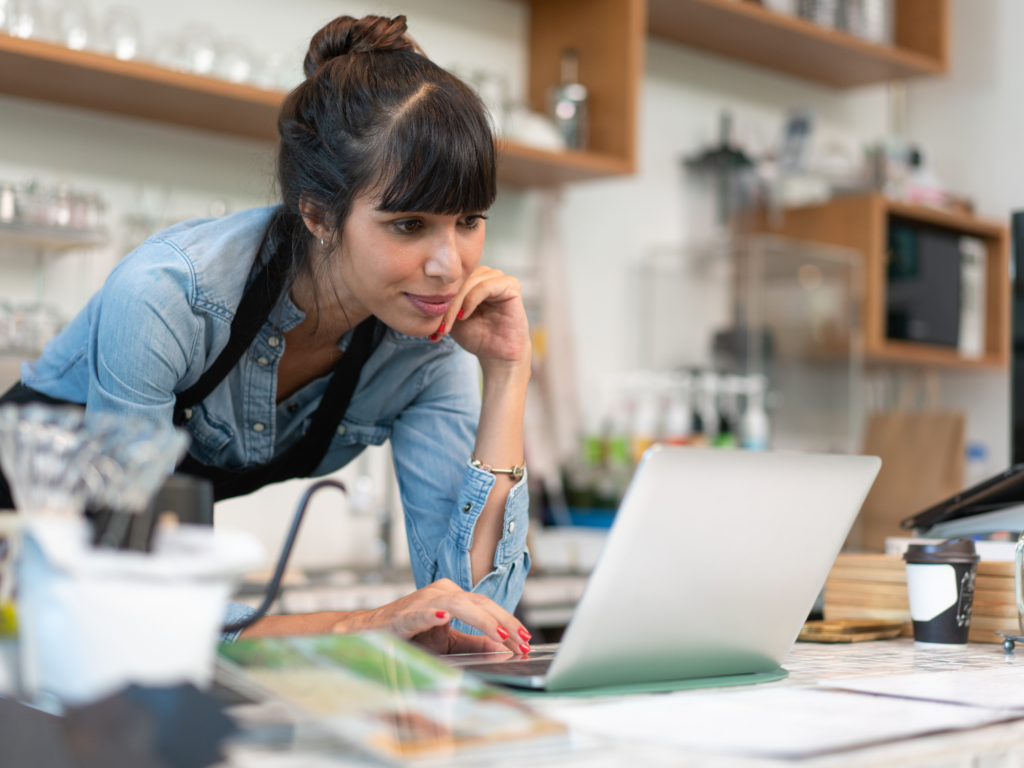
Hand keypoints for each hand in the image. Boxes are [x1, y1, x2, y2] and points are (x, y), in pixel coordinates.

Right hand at [341, 578, 531, 654]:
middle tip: (523, 642)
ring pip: (459, 604)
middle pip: (480, 603)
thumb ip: (473, 642)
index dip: (509, 621)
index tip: (526, 640)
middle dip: (505, 623)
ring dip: (483, 621)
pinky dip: (432, 614)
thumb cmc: (409, 635)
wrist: (368, 633)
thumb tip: (502, 646)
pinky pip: (421, 612)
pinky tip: (443, 619)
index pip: (488, 606)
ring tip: (501, 635)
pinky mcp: (404, 614)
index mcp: (452, 596)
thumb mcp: (448, 641)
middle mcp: (440, 592)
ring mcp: (422, 600)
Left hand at [433, 266, 530, 373]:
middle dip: (445, 304)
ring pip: (469, 282)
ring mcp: (499, 278)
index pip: (450, 279)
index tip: (431, 326)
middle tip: (439, 327)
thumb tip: (417, 295)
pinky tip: (464, 316)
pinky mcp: (511, 285)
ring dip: (455, 304)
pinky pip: (485, 286)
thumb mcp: (450, 318)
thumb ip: (439, 303)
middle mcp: (486, 274)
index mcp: (471, 278)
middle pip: (458, 280)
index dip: (437, 299)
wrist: (497, 355)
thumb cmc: (476, 336)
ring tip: (448, 325)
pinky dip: (471, 300)